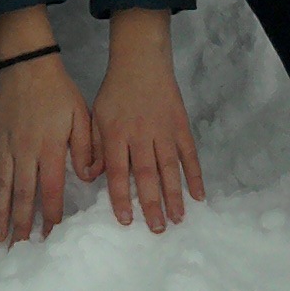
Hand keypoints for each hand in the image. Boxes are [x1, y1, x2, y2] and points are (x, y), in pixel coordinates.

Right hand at [0, 51, 93, 245]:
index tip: (50, 234)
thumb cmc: (59, 92)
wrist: (29, 65)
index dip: (51, 213)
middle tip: (20, 249)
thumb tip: (87, 177)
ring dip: (0, 213)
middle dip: (22, 224)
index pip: (51, 189)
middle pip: (24, 195)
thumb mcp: (81, 116)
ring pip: (2, 186)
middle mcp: (25, 152)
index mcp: (50, 149)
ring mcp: (5, 146)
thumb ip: (84, 148)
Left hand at [92, 10, 203, 233]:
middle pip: (147, 174)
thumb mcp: (96, 116)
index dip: (122, 198)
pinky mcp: (181, 125)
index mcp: (116, 134)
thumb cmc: (115, 91)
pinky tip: (199, 194)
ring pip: (170, 168)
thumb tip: (90, 178)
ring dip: (175, 195)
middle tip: (157, 229)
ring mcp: (164, 130)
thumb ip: (94, 147)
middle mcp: (141, 135)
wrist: (141, 60)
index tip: (126, 221)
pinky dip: (195, 174)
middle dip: (152, 204)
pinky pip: (189, 153)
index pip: (119, 172)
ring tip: (178, 219)